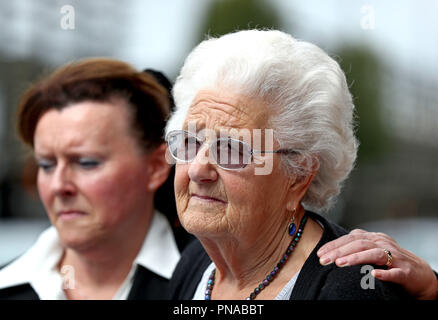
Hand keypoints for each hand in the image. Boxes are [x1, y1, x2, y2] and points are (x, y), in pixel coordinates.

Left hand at [317, 229, 437, 299]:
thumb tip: (331, 250)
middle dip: (339, 251)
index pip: (350, 238)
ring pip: (374, 254)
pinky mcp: (405, 271)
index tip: (319, 253)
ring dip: (356, 258)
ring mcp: (395, 257)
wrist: (420, 273)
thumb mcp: (372, 250)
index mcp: (374, 238)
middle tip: (324, 260)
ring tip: (339, 264)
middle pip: (358, 244)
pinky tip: (373, 274)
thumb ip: (355, 247)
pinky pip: (394, 272)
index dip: (334, 245)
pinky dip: (384, 273)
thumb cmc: (391, 261)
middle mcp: (383, 243)